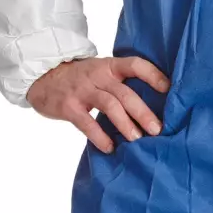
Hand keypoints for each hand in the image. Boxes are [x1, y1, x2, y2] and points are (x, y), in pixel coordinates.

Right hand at [26, 55, 170, 152]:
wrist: (42, 76)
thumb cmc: (80, 78)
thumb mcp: (100, 72)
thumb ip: (119, 82)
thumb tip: (152, 103)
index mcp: (109, 66)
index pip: (136, 65)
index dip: (153, 75)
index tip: (169, 89)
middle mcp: (97, 76)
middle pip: (125, 93)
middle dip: (143, 112)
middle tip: (157, 129)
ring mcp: (82, 90)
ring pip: (110, 106)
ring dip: (126, 124)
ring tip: (137, 139)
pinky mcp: (68, 106)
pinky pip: (87, 123)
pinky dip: (100, 137)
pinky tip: (110, 147)